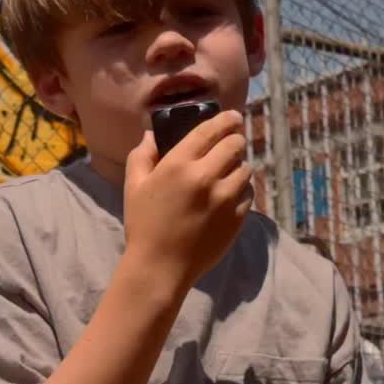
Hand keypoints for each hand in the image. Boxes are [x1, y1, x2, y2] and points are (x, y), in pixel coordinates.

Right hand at [123, 109, 253, 288]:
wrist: (160, 267)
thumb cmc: (143, 225)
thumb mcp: (134, 187)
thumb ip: (142, 155)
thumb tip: (151, 134)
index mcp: (179, 164)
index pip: (211, 130)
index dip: (226, 119)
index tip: (233, 117)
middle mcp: (205, 177)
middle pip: (235, 145)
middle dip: (235, 140)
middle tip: (231, 144)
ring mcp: (225, 199)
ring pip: (246, 169)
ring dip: (239, 166)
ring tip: (229, 172)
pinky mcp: (237, 218)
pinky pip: (249, 194)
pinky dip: (242, 190)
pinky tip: (230, 195)